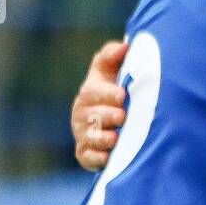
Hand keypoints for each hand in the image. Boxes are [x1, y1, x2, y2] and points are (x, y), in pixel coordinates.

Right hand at [71, 40, 127, 170]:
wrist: (119, 121)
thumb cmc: (115, 89)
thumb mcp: (111, 70)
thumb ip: (112, 56)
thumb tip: (124, 47)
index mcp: (88, 93)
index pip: (92, 92)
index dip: (106, 94)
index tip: (122, 95)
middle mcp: (81, 114)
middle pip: (90, 116)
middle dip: (106, 116)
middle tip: (122, 117)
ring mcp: (83, 135)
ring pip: (89, 137)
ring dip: (102, 138)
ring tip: (115, 138)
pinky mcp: (86, 154)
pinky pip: (87, 158)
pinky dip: (97, 158)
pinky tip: (108, 156)